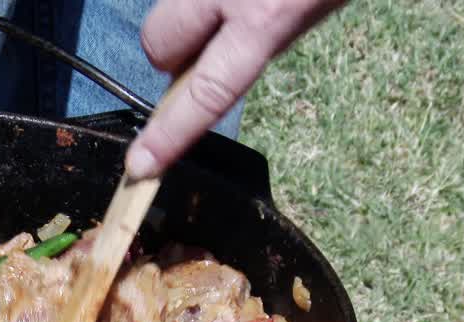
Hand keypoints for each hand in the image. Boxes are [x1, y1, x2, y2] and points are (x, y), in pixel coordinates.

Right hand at [125, 0, 346, 179]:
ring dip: (193, 9)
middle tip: (207, 43)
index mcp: (266, 18)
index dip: (170, 133)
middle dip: (170, 53)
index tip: (140, 164)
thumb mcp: (323, 4)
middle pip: (158, 43)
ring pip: (170, 5)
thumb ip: (268, 34)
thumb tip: (230, 50)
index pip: (206, 91)